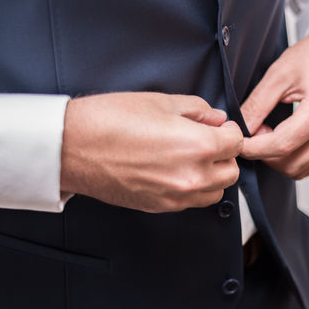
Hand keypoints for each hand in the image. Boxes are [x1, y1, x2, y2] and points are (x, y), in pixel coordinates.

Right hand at [61, 92, 242, 212]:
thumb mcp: (160, 102)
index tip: (221, 127)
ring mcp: (177, 196)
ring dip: (212, 176)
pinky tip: (175, 171)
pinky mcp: (161, 207)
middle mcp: (193, 176)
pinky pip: (192, 202)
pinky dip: (192, 189)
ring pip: (215, 192)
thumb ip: (197, 110)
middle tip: (209, 141)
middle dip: (225, 155)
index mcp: (198, 146)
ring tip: (192, 159)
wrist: (73, 148)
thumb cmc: (110, 121)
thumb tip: (216, 119)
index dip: (230, 131)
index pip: (236, 142)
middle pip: (231, 172)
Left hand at [241, 25, 308, 179]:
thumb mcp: (280, 72)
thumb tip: (242, 128)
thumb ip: (258, 104)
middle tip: (256, 132)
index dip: (254, 149)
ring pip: (301, 170)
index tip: (238, 142)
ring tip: (270, 133)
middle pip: (291, 164)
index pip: (281, 145)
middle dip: (265, 155)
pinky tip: (285, 138)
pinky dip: (293, 159)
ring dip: (279, 160)